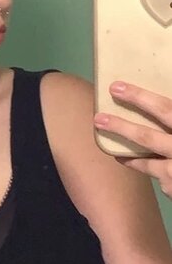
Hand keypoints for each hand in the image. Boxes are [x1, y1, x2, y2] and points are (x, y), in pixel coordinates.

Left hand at [94, 81, 171, 198]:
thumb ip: (171, 116)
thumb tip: (162, 109)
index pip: (165, 109)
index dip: (140, 98)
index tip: (116, 87)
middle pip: (148, 137)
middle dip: (121, 126)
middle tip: (98, 118)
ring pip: (148, 162)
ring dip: (126, 153)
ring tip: (109, 143)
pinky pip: (159, 176)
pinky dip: (149, 168)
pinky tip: (135, 161)